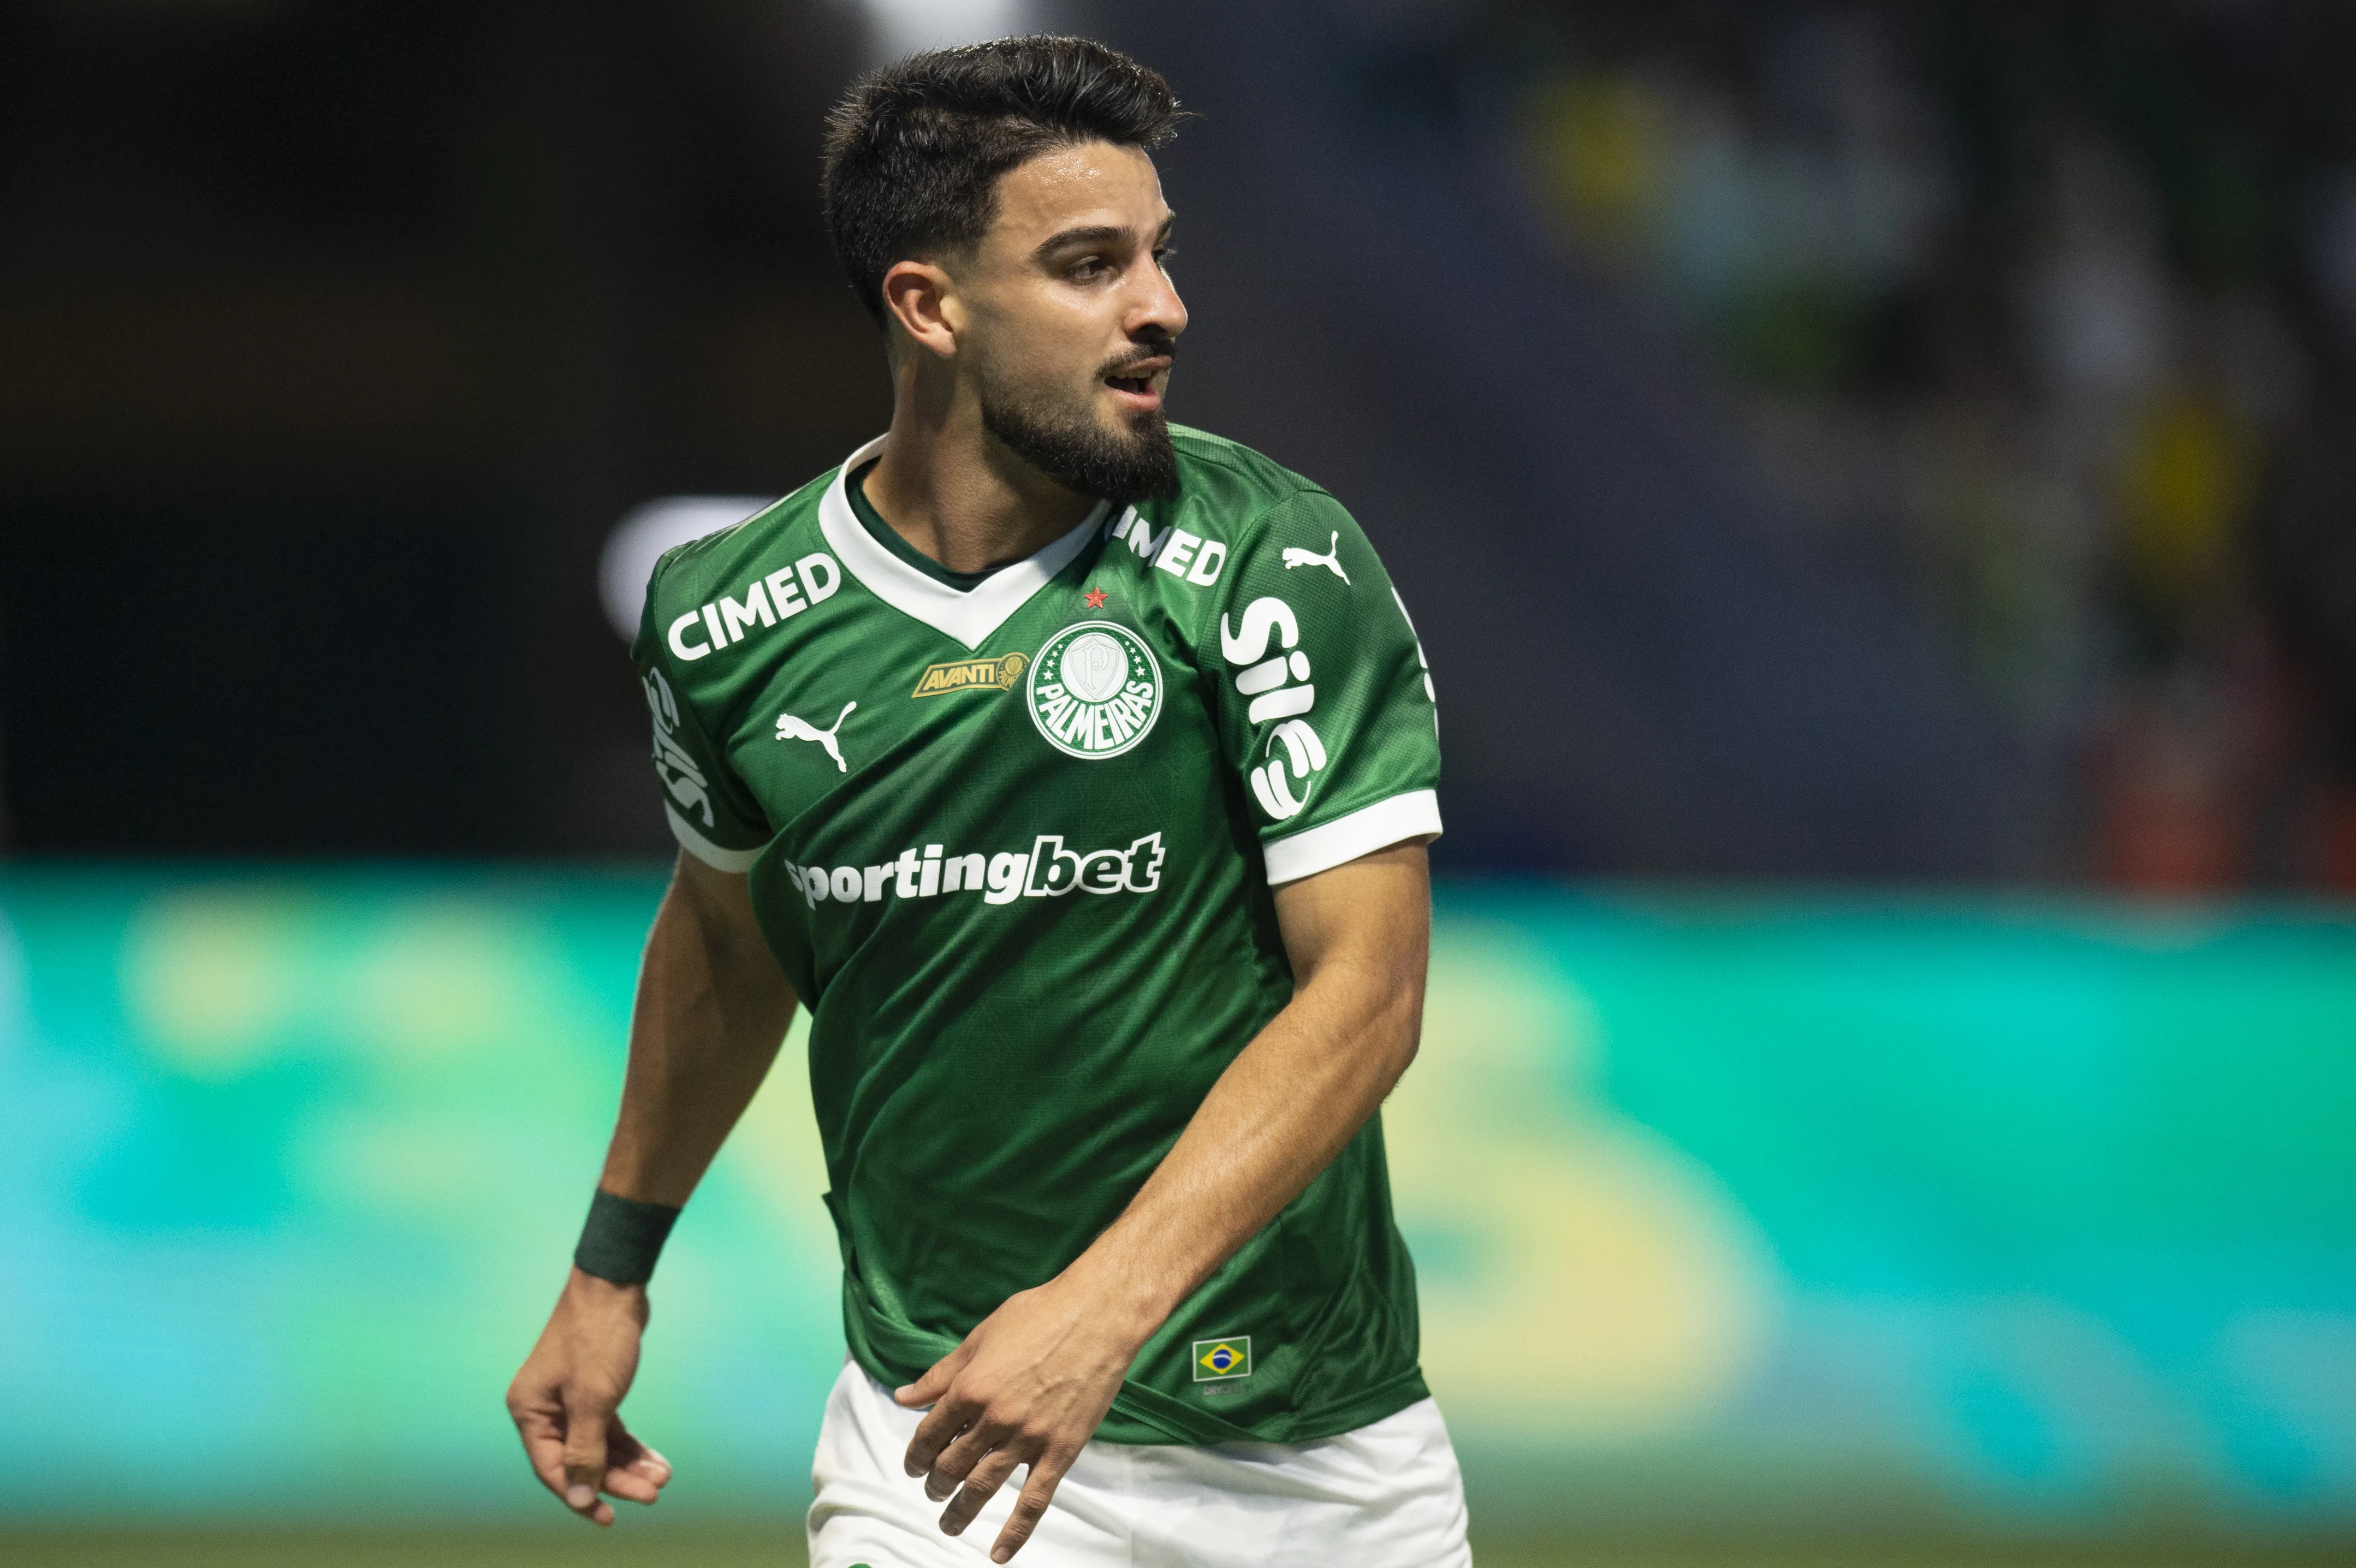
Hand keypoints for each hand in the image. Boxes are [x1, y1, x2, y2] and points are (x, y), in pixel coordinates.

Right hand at [505, 1268, 672, 1526]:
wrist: (616, 1286)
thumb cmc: (597, 1338)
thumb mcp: (593, 1400)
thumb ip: (585, 1452)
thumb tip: (581, 1497)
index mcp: (530, 1411)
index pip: (553, 1469)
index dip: (582, 1495)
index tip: (610, 1517)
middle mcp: (545, 1408)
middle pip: (579, 1459)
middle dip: (615, 1479)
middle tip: (652, 1493)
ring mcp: (569, 1399)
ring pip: (598, 1446)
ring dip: (628, 1464)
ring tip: (661, 1478)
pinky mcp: (593, 1390)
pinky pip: (609, 1429)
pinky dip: (631, 1445)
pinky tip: (656, 1460)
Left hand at [894, 1271, 1149, 1561]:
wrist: (1099, 1314)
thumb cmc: (1040, 1314)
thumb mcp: (981, 1336)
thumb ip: (941, 1373)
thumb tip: (903, 1395)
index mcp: (970, 1387)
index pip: (929, 1436)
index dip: (916, 1456)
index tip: (914, 1466)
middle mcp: (994, 1418)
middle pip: (952, 1466)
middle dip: (935, 1484)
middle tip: (933, 1492)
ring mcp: (1028, 1437)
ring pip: (983, 1487)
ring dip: (960, 1512)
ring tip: (949, 1524)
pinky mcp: (1060, 1450)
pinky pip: (1034, 1501)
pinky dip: (1015, 1531)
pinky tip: (998, 1553)